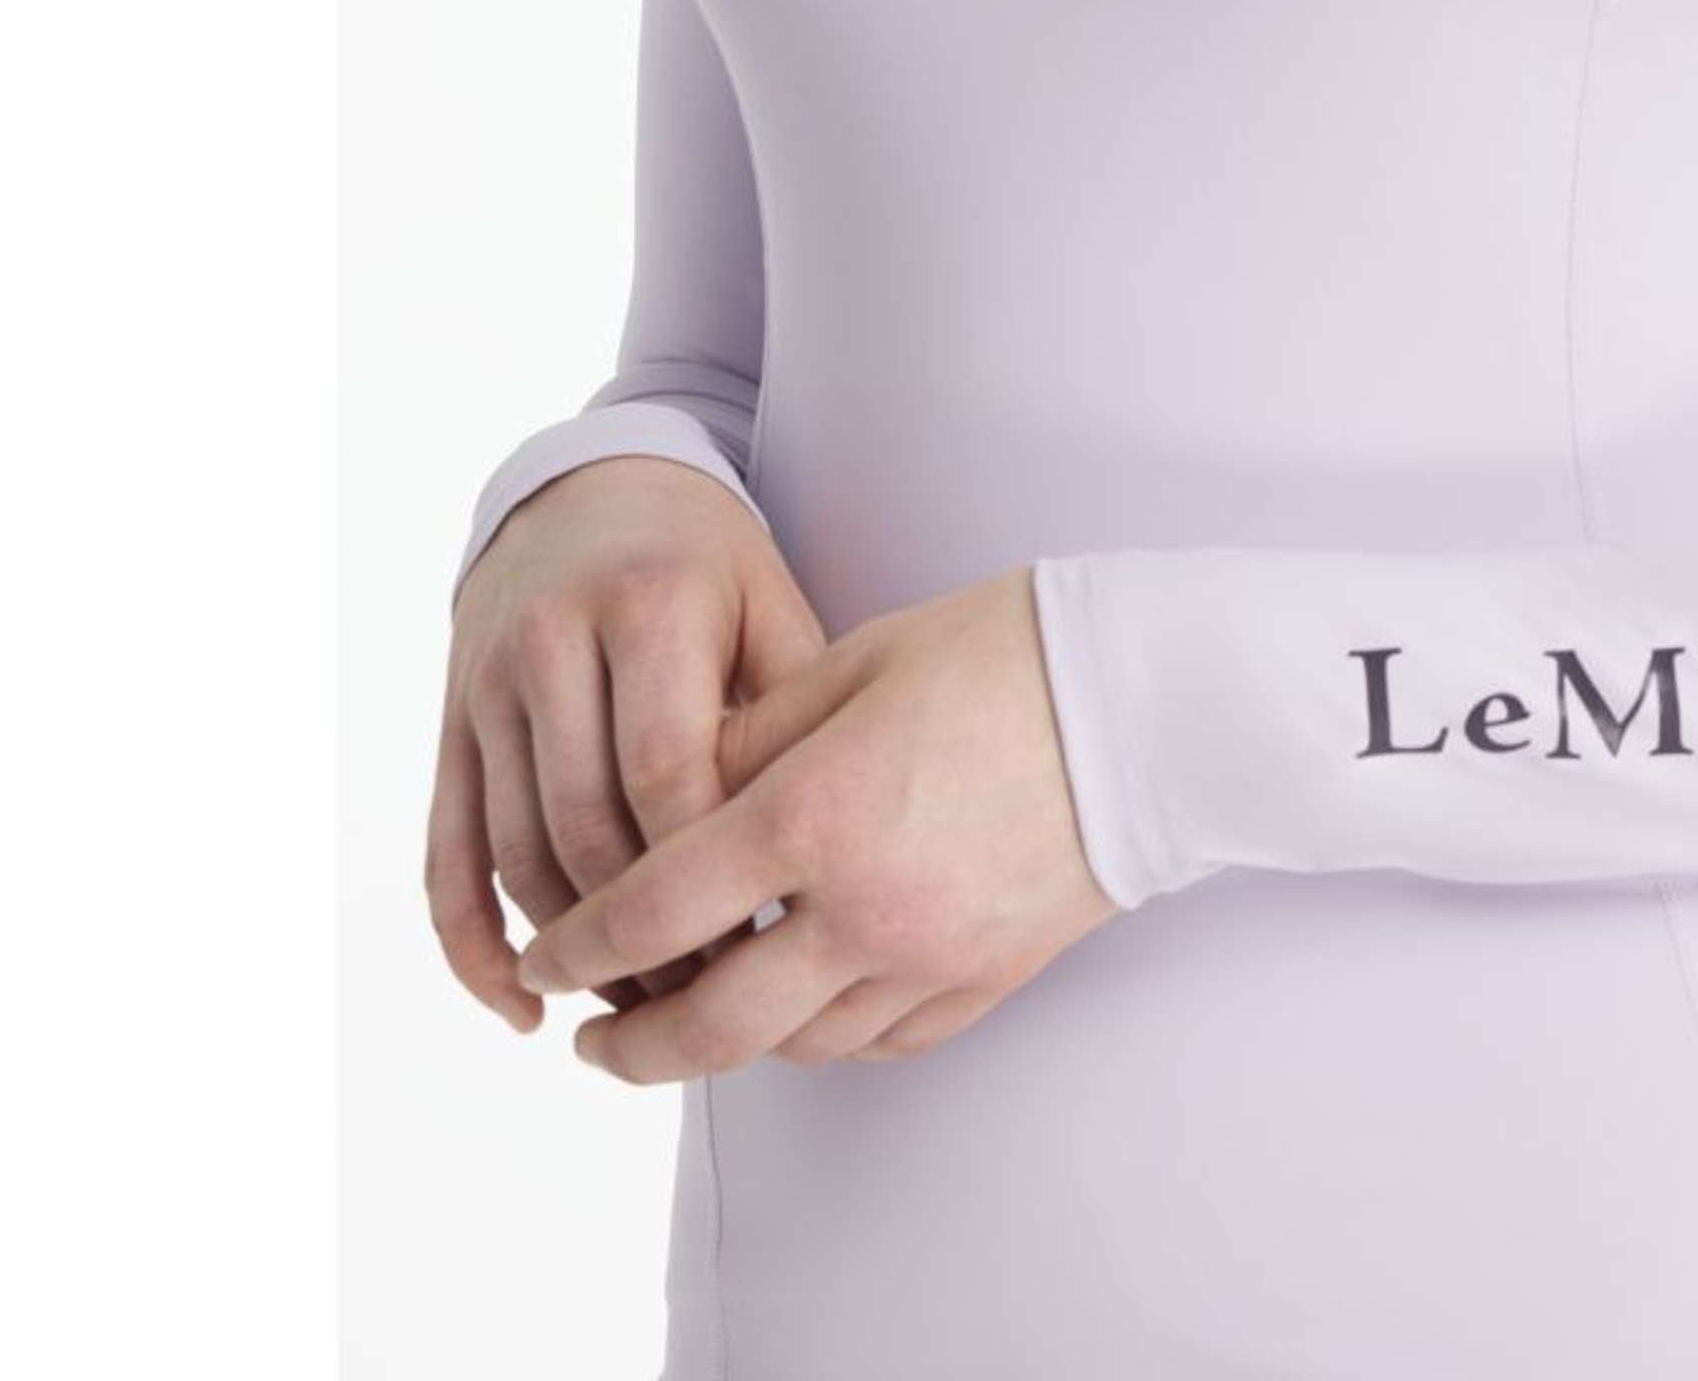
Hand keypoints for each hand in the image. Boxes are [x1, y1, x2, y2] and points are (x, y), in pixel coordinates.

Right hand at [428, 456, 827, 1030]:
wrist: (590, 495)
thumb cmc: (707, 567)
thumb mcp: (767, 603)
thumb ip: (787, 711)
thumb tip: (807, 856)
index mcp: (647, 605)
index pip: (666, 770)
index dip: (710, 868)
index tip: (763, 936)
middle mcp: (550, 642)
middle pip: (587, 824)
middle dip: (647, 928)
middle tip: (711, 995)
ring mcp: (487, 689)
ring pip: (518, 853)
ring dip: (575, 951)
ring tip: (646, 1009)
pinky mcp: (449, 731)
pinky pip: (447, 856)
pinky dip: (472, 946)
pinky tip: (522, 1007)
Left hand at [514, 566, 1119, 1078]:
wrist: (1151, 697)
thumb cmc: (1004, 651)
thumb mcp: (856, 662)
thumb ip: (751, 735)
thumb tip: (675, 791)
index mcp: (817, 813)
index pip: (655, 909)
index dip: (579, 943)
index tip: (545, 956)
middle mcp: (866, 907)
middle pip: (711, 1024)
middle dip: (631, 1043)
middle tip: (592, 1036)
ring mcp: (931, 955)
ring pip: (793, 1045)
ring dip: (723, 1045)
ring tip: (688, 1018)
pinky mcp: (986, 977)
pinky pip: (878, 1041)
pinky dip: (821, 1037)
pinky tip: (800, 1010)